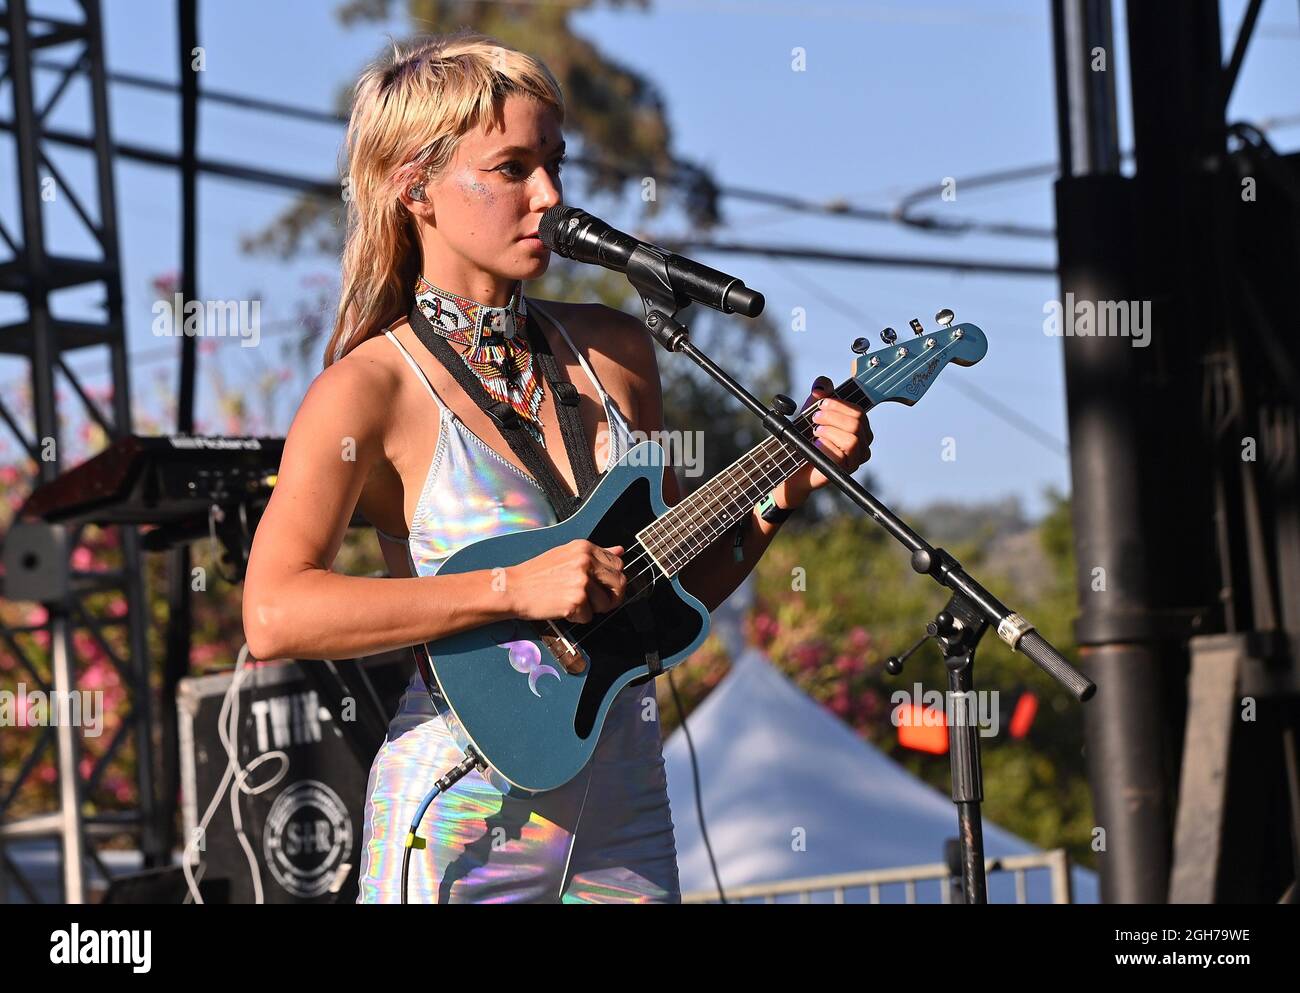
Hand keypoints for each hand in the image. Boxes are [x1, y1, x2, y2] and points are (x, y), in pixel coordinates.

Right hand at [504, 540, 627, 623]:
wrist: (513, 588)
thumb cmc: (537, 574)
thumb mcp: (568, 555)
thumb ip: (596, 555)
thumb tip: (620, 551)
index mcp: (585, 548)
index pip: (618, 564)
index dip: (613, 580)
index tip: (604, 586)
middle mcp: (586, 562)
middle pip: (619, 584)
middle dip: (610, 597)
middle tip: (594, 601)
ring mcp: (582, 582)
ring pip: (607, 603)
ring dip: (592, 609)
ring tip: (572, 601)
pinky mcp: (576, 601)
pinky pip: (589, 617)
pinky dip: (577, 618)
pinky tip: (562, 608)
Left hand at [773, 376, 872, 509]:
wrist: (793, 462)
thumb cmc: (805, 435)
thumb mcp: (811, 409)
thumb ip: (819, 392)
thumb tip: (822, 386)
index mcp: (858, 426)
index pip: (858, 411)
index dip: (839, 405)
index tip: (821, 404)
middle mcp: (862, 442)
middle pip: (857, 423)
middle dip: (833, 417)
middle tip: (814, 419)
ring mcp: (856, 458)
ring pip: (852, 440)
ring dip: (830, 432)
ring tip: (815, 433)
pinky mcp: (845, 471)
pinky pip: (841, 455)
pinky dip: (826, 446)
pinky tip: (816, 446)